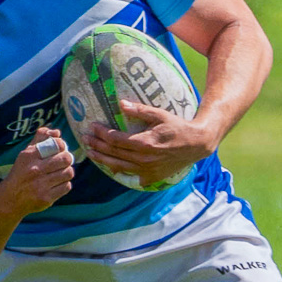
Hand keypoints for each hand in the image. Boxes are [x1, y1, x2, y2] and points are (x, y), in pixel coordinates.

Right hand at [0, 127, 75, 214]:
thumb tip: (56, 132)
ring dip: (67, 172)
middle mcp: (35, 170)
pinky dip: (64, 184)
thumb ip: (40, 139)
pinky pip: (66, 187)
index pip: (57, 144)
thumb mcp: (26, 154)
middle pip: (66, 158)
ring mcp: (41, 185)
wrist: (10, 199)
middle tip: (63, 162)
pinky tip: (57, 184)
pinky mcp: (46, 198)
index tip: (59, 149)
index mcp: (29, 156)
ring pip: (68, 173)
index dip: (62, 146)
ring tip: (60, 173)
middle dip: (67, 159)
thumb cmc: (21, 173)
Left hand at [85, 102, 217, 187]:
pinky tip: (109, 166)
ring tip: (90, 153)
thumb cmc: (177, 127)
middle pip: (113, 153)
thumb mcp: (160, 115)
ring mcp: (147, 170)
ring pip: (118, 166)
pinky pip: (130, 175)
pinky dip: (118, 170)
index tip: (92, 126)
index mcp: (144, 143)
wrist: (196, 145)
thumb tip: (121, 104)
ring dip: (102, 159)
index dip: (101, 133)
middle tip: (84, 139)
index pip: (115, 139)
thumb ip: (139, 110)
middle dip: (97, 145)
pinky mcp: (151, 177)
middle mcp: (143, 158)